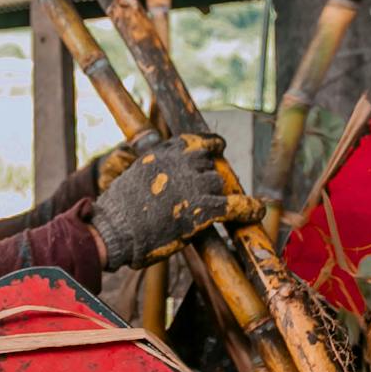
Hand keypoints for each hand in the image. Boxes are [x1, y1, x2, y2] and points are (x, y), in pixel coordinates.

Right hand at [88, 133, 263, 268]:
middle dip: (214, 174)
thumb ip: (151, 174)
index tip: (217, 147)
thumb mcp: (131, 179)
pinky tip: (257, 209)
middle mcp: (179, 163)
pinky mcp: (202, 208)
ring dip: (224, 192)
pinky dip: (249, 208)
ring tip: (232, 202)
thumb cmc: (117, 213)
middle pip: (209, 162)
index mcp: (160, 153)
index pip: (193, 141)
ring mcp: (192, 184)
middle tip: (217, 188)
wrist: (113, 230)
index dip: (208, 145)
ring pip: (220, 182)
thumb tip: (161, 183)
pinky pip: (235, 204)